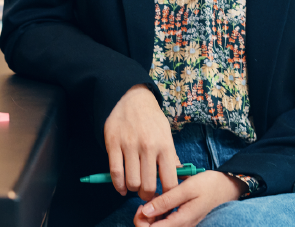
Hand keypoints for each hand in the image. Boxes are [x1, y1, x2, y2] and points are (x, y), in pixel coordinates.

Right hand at [104, 84, 180, 200]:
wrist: (131, 97)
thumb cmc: (151, 118)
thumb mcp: (166, 133)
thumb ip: (172, 156)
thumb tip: (181, 178)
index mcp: (165, 145)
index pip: (170, 181)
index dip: (167, 195)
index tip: (163, 197)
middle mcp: (148, 146)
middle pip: (148, 186)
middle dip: (147, 195)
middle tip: (146, 192)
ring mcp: (130, 145)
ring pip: (132, 182)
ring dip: (133, 189)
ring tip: (134, 185)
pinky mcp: (114, 144)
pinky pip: (116, 173)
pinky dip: (118, 186)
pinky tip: (122, 187)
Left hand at [133, 171, 246, 226]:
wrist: (225, 187)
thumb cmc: (208, 185)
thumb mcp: (186, 189)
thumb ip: (166, 201)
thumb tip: (144, 211)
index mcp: (181, 222)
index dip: (141, 221)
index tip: (142, 205)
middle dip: (144, 219)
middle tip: (146, 201)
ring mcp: (182, 225)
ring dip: (152, 215)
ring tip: (156, 198)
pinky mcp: (182, 221)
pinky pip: (166, 222)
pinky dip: (160, 212)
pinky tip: (163, 199)